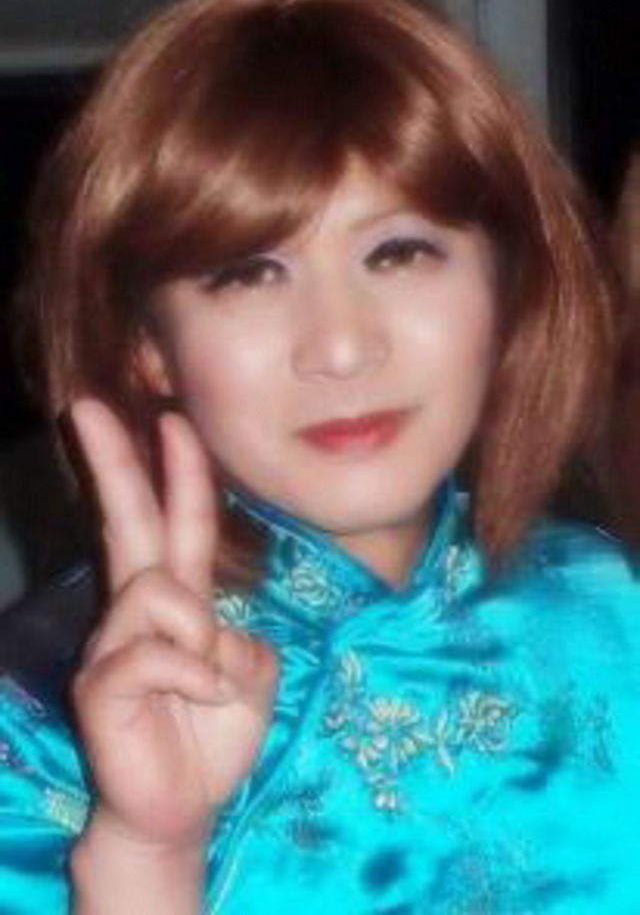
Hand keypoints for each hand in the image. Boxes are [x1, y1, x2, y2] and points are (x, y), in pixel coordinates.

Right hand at [70, 399, 278, 850]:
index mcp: (177, 602)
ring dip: (200, 636)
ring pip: (157, 590)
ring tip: (209, 683)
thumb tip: (211, 630)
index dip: (178, 472)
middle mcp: (137, 611)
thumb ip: (241, 638)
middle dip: (112, 461)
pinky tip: (202, 701)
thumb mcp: (251, 676)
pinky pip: (154, 652)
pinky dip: (194, 676)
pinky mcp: (99, 683)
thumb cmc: (213, 735)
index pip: (177, 523)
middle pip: (128, 523)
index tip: (173, 418)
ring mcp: (112, 644)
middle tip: (85, 405)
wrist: (181, 809)